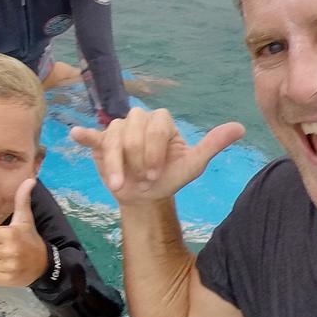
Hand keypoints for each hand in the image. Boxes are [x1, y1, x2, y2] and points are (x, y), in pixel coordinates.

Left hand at [0, 179, 47, 287]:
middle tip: (0, 250)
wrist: (44, 264)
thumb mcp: (25, 219)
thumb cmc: (30, 239)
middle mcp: (9, 250)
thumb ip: (22, 200)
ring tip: (2, 261)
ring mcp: (8, 267)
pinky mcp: (6, 280)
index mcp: (10, 234)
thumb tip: (30, 179)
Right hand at [70, 108, 244, 204]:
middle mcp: (138, 120)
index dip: (154, 149)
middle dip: (137, 156)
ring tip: (119, 184)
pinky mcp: (101, 143)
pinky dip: (84, 135)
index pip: (157, 125)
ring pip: (113, 136)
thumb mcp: (192, 165)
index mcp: (161, 122)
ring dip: (115, 162)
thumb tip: (240, 127)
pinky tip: (76, 135)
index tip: (155, 174)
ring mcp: (117, 130)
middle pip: (132, 127)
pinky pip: (92, 136)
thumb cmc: (168, 178)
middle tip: (142, 179)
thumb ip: (212, 145)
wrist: (145, 197)